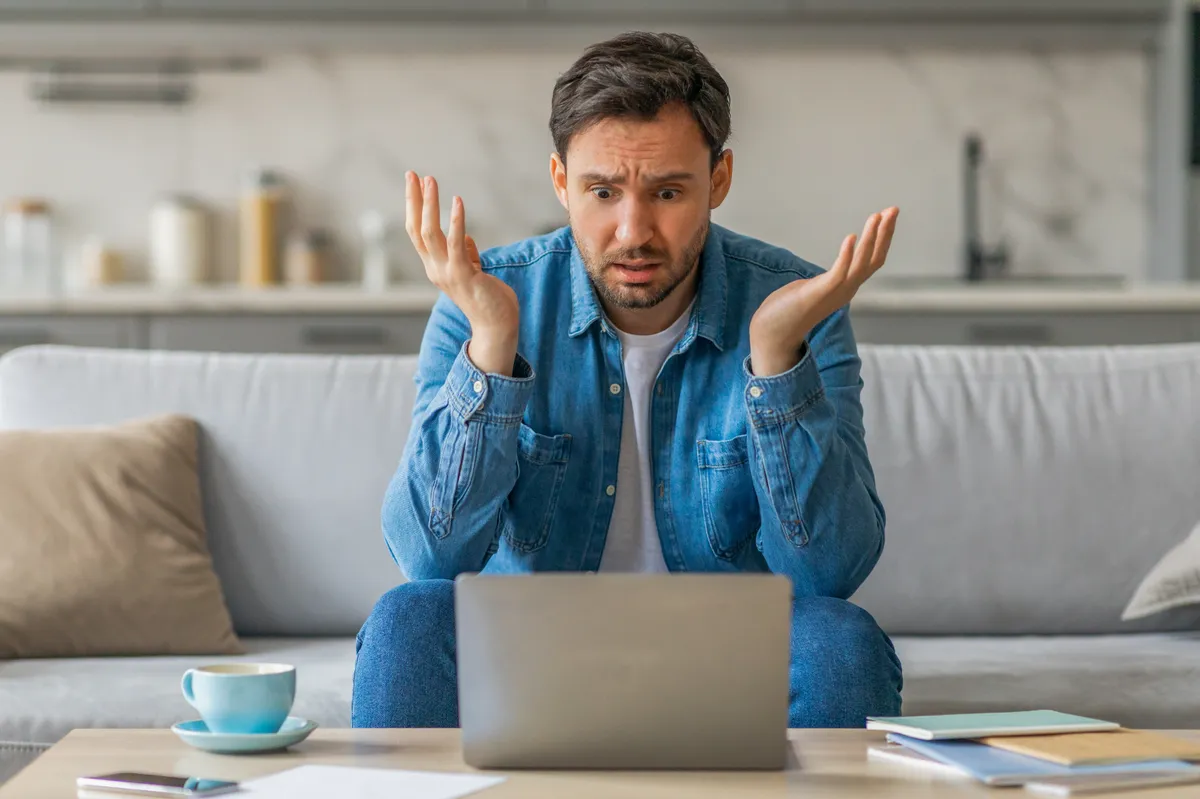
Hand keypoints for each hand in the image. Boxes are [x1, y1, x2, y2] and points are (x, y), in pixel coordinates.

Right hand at [406, 172, 519, 375]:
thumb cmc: (488, 300)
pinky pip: (456, 243)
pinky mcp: (463, 275)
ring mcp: (447, 273)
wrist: (496, 327)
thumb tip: (467, 239)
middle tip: (412, 174)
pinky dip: (456, 221)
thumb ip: (467, 255)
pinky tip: (458, 201)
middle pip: (416, 229)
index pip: (417, 233)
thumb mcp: (473, 272)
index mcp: (435, 267)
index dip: (414, 208)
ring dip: (429, 205)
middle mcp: (435, 269)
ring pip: (430, 233)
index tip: (415, 184)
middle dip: (414, 200)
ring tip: (431, 180)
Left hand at [749, 207, 897, 376]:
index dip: (882, 238)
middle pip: (874, 259)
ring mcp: (835, 293)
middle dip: (884, 233)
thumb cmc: (787, 312)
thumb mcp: (812, 290)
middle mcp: (846, 290)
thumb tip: (828, 275)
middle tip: (893, 209)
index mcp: (846, 287)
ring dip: (870, 239)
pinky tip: (851, 237)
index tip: (887, 216)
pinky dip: (847, 255)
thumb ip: (823, 282)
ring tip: (876, 216)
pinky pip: (839, 273)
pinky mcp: (819, 293)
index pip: (872, 260)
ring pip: (861, 264)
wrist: (772, 334)